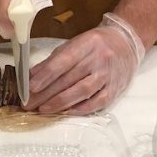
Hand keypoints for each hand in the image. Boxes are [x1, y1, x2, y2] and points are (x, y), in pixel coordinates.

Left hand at [23, 13, 145, 114]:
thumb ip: (53, 60)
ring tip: (43, 110)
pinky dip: (80, 108)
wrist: (127, 43)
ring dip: (60, 103)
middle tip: (29, 104)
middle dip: (46, 94)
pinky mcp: (115, 89)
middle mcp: (99, 59)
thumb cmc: (95, 44)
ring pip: (82, 91)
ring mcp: (109, 75)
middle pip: (69, 79)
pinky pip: (97, 102)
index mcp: (87, 43)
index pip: (63, 61)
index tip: (30, 87)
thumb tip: (32, 76)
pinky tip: (66, 112)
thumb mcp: (74, 44)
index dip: (46, 75)